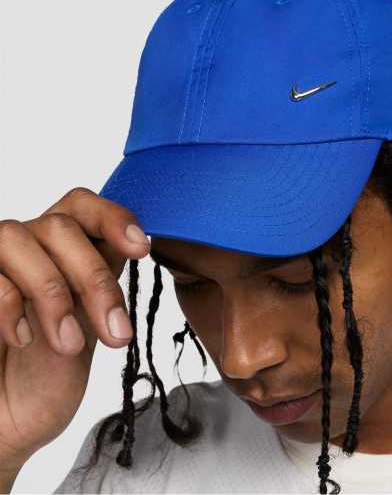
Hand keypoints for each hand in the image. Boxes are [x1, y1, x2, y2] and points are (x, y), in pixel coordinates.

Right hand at [0, 187, 150, 469]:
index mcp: (62, 253)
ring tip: (69, 344)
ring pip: (18, 237)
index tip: (141, 249)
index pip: (83, 207)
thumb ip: (104, 283)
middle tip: (116, 333)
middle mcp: (26, 248)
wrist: (5, 421)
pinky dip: (10, 305)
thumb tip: (140, 243)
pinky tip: (23, 338)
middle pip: (60, 226)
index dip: (113, 217)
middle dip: (92, 277)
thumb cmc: (47, 375)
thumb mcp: (91, 326)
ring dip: (52, 292)